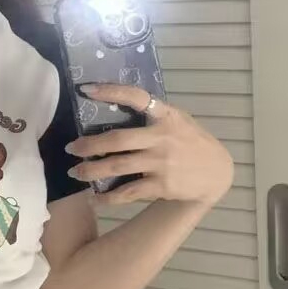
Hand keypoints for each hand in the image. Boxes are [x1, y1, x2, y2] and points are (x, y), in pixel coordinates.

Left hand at [65, 84, 234, 206]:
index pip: (136, 97)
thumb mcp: (179, 120)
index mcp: (166, 115)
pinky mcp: (161, 186)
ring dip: (91, 170)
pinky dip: (109, 197)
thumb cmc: (191, 141)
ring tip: (76, 172)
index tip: (87, 90)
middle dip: (89, 145)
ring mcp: (161, 163)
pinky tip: (95, 198)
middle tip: (71, 148)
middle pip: (118, 139)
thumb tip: (114, 105)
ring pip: (117, 166)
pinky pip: (128, 192)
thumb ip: (153, 114)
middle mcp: (162, 138)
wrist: (216, 173)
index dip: (111, 91)